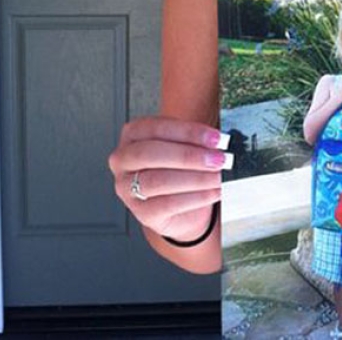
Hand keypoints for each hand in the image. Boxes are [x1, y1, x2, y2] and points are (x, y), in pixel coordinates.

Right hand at [108, 116, 227, 242]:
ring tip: (218, 176)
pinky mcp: (142, 213)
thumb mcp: (185, 145)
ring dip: (195, 177)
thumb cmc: (180, 166)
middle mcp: (123, 160)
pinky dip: (196, 197)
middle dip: (189, 156)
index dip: (188, 132)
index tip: (214, 138)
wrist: (180, 204)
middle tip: (218, 158)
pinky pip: (168, 204)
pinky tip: (213, 192)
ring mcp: (128, 188)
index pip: (156, 128)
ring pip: (158, 180)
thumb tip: (217, 141)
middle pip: (150, 154)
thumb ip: (196, 140)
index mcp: (133, 135)